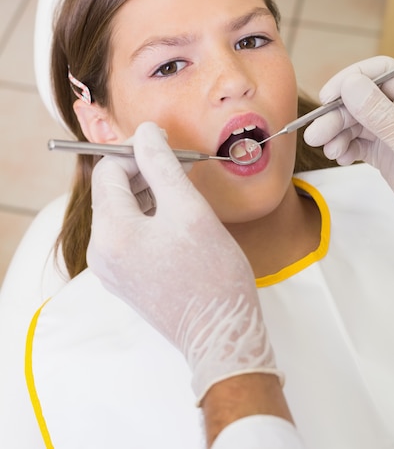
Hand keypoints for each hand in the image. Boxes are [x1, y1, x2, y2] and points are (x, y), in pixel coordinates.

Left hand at [87, 122, 279, 403]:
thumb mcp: (188, 208)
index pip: (108, 169)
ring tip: (181, 192)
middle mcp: (101, 251)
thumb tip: (146, 131)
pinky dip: (148, 216)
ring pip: (121, 210)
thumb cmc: (211, 273)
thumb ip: (162, 163)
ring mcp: (111, 267)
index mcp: (111, 231)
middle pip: (111, 189)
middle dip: (142, 170)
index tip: (167, 146)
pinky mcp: (124, 277)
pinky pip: (128, 233)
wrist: (220, 334)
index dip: (136, 150)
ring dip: (147, 192)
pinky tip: (176, 218)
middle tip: (179, 165)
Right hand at [304, 56, 393, 228]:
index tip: (327, 97)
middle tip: (314, 136)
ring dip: (337, 133)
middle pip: (362, 100)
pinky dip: (346, 148)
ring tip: (328, 151)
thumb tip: (351, 85)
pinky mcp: (389, 155)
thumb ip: (381, 115)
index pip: (381, 72)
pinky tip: (342, 158)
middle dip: (337, 116)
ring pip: (357, 122)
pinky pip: (360, 143)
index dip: (352, 79)